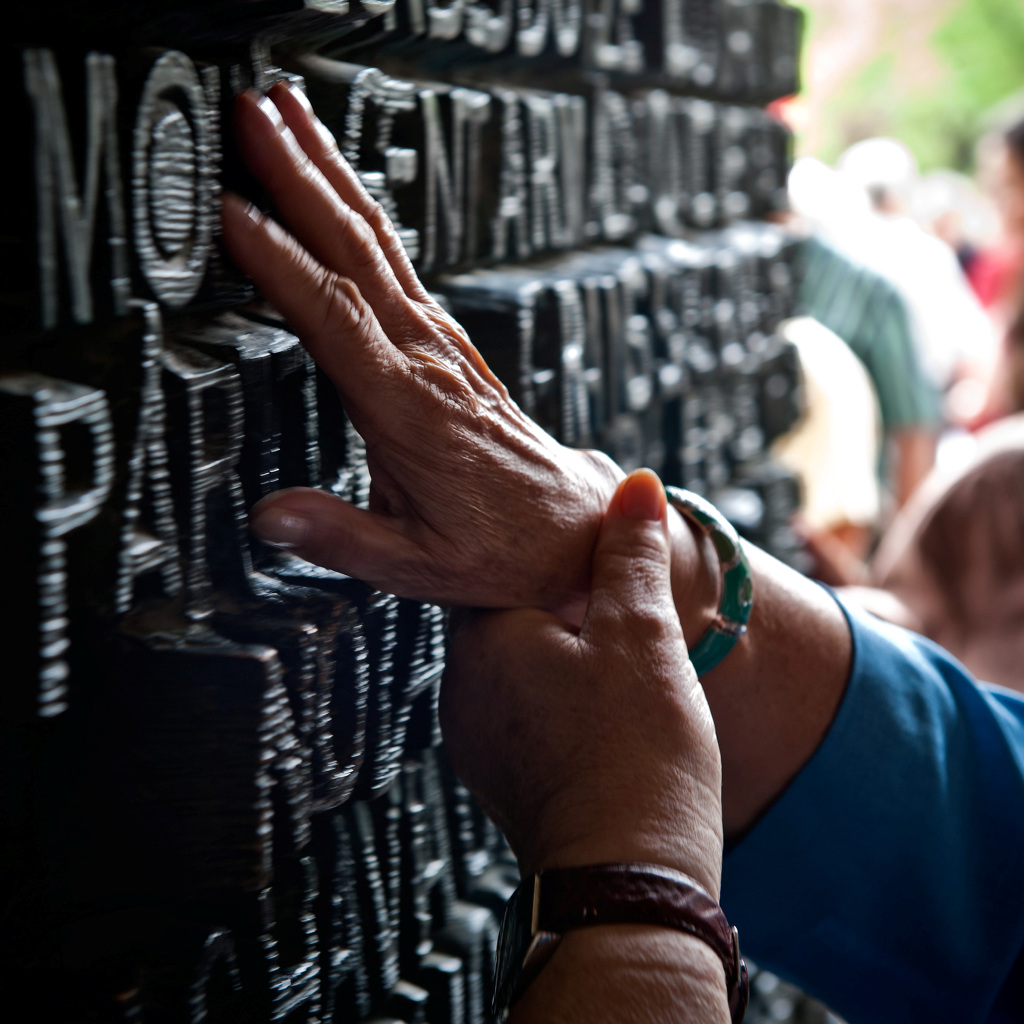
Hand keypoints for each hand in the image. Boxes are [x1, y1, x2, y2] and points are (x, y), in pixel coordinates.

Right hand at [220, 83, 621, 611]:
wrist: (567, 528)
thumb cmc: (500, 544)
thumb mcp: (416, 563)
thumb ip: (340, 536)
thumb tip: (271, 517)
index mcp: (409, 409)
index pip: (333, 315)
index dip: (280, 261)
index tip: (232, 213)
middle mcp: (427, 362)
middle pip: (356, 250)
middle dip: (300, 177)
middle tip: (250, 115)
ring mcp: (441, 346)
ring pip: (378, 243)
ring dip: (331, 175)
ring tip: (287, 117)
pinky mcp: (449, 346)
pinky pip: (397, 264)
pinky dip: (360, 214)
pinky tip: (341, 191)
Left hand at [439, 469, 722, 896]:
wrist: (631, 880)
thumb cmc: (636, 754)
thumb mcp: (642, 635)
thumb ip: (630, 555)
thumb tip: (635, 486)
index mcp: (483, 638)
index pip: (492, 565)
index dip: (539, 551)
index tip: (577, 546)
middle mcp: (463, 687)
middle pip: (504, 616)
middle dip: (556, 606)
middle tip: (612, 602)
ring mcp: (477, 739)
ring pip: (515, 668)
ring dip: (557, 658)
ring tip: (614, 664)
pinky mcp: (501, 779)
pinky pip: (523, 715)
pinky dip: (557, 703)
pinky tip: (603, 714)